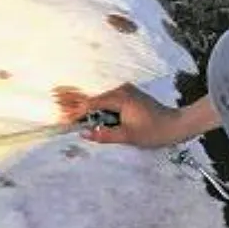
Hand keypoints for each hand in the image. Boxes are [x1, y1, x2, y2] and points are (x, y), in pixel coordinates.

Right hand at [53, 84, 184, 147]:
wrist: (176, 124)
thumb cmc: (155, 131)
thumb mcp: (129, 136)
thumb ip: (106, 135)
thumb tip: (85, 134)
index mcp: (120, 98)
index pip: (92, 103)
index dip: (76, 111)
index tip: (62, 118)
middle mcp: (120, 90)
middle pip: (92, 93)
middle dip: (72, 96)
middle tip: (52, 95)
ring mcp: (123, 92)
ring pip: (97, 94)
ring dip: (80, 97)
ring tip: (59, 95)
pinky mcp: (126, 96)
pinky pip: (104, 98)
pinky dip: (91, 101)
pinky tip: (80, 102)